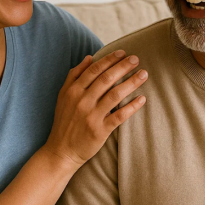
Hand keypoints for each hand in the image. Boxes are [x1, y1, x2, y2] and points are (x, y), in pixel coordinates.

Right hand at [43, 50, 147, 168]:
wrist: (61, 151)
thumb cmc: (65, 121)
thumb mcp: (63, 96)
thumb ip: (74, 75)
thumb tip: (89, 57)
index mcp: (73, 91)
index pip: (94, 70)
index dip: (109, 59)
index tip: (123, 52)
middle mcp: (82, 101)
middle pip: (106, 79)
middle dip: (123, 67)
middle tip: (136, 59)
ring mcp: (91, 116)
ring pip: (115, 95)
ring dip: (131, 83)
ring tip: (144, 74)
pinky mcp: (100, 131)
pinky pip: (120, 116)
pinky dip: (132, 106)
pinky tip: (142, 98)